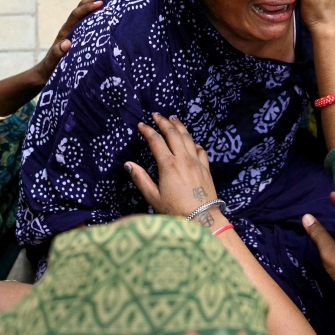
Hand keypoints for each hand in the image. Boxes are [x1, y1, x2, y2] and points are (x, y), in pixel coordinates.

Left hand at [38, 0, 105, 79]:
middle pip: (82, 7)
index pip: (77, 14)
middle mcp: (71, 28)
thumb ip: (57, 53)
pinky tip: (111, 16)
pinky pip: (91, 23)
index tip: (101, 3)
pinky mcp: (81, 37)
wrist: (46, 73)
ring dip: (98, 4)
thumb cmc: (50, 68)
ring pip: (87, 13)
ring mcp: (76, 31)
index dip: (88, 7)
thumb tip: (67, 43)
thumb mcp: (53, 62)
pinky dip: (100, 16)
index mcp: (66, 31)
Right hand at [126, 113, 226, 229]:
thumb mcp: (153, 197)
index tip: (141, 125)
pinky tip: (191, 141)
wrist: (202, 219)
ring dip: (179, 126)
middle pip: (173, 134)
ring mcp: (196, 162)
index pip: (156, 141)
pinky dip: (194, 142)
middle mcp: (183, 159)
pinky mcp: (206, 168)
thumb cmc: (175, 210)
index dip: (148, 131)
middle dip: (164, 122)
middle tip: (156, 115)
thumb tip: (128, 164)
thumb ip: (141, 179)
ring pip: (188, 138)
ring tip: (173, 118)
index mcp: (168, 165)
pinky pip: (200, 149)